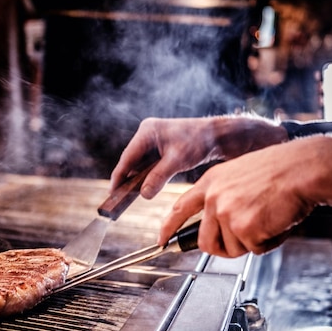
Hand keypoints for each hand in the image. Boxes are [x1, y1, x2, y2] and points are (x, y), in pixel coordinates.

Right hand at [110, 115, 286, 198]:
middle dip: (126, 179)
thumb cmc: (200, 142)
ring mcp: (152, 140)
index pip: (127, 157)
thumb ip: (158, 177)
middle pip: (130, 161)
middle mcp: (146, 134)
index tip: (112, 192)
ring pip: (139, 164)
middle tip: (118, 199)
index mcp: (147, 131)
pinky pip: (148, 164)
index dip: (119, 176)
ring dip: (136, 179)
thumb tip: (143, 194)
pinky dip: (146, 176)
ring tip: (128, 197)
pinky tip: (144, 188)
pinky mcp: (159, 148)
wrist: (218, 136)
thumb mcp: (178, 160)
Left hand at [158, 134, 331, 256]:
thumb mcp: (238, 175)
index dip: (168, 228)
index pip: (179, 208)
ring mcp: (226, 213)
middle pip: (206, 241)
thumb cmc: (279, 170)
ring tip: (266, 220)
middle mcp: (213, 198)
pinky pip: (254, 249)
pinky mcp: (243, 228)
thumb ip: (223, 196)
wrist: (301, 168)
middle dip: (224, 248)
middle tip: (244, 240)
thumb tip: (220, 224)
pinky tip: (276, 222)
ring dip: (251, 242)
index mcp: (210, 182)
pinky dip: (269, 242)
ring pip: (231, 248)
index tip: (161, 241)